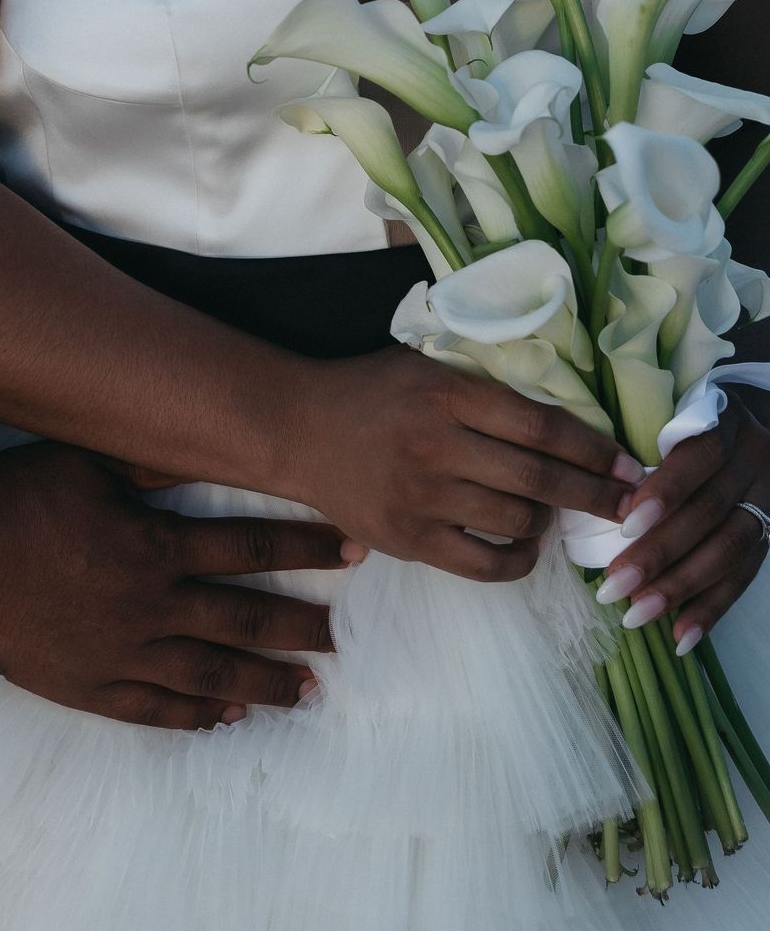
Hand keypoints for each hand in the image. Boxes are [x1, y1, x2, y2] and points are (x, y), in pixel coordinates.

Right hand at [0, 443, 348, 729]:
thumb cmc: (18, 496)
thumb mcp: (89, 464)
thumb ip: (153, 467)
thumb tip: (209, 446)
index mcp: (154, 546)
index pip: (248, 550)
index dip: (306, 549)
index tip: (353, 550)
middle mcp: (149, 606)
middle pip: (243, 619)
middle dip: (298, 626)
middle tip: (339, 637)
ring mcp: (121, 654)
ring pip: (210, 675)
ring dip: (265, 682)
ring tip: (307, 690)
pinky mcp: (90, 687)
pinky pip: (155, 710)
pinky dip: (197, 716)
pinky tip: (229, 718)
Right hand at [294, 344, 640, 581]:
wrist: (298, 428)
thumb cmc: (373, 391)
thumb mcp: (428, 365)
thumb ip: (488, 387)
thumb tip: (570, 423)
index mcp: (449, 393)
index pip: (542, 426)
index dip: (595, 450)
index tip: (629, 465)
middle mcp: (438, 445)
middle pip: (539, 478)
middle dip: (596, 495)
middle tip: (632, 505)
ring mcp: (422, 497)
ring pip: (517, 522)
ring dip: (550, 522)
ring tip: (554, 515)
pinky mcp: (408, 540)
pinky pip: (483, 565)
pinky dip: (517, 561)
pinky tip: (525, 547)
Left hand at [602, 399, 769, 647]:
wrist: (759, 427)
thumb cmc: (693, 424)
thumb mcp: (677, 415)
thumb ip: (648, 445)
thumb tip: (594, 490)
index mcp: (726, 425)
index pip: (698, 459)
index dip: (665, 493)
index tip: (624, 525)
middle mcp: (754, 463)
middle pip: (709, 514)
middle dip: (659, 554)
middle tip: (613, 586)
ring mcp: (768, 502)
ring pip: (729, 551)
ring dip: (680, 588)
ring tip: (636, 614)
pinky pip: (744, 578)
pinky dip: (711, 610)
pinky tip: (680, 637)